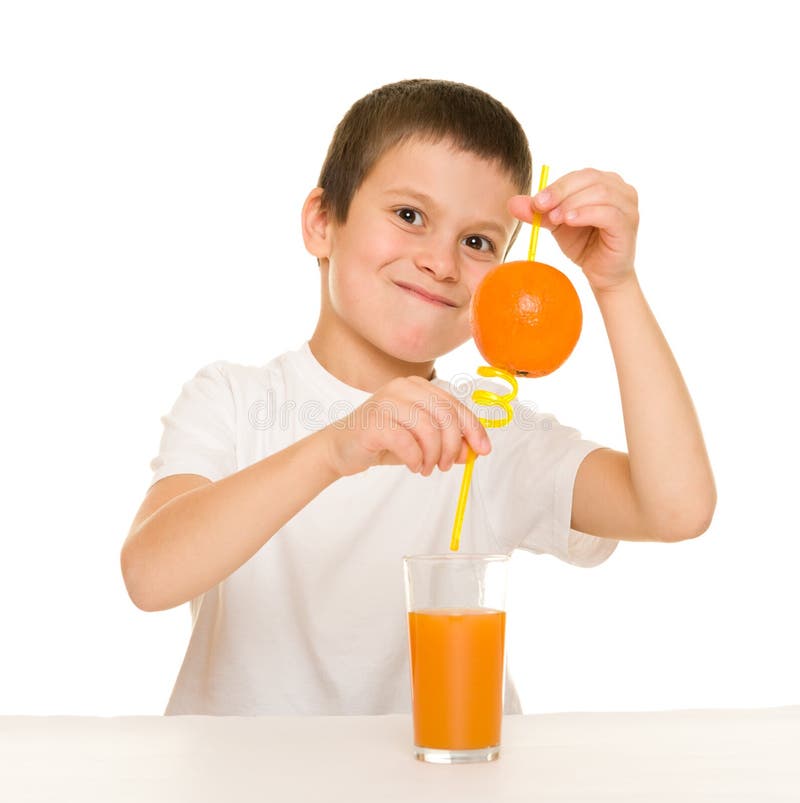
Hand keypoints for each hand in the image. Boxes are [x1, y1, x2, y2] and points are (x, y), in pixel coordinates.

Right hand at [321, 376, 490, 478]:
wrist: (340, 448)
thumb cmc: (382, 440)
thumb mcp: (420, 440)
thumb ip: (447, 441)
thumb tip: (475, 450)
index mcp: (417, 386)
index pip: (455, 405)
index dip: (473, 429)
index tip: (482, 450)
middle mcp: (402, 388)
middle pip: (445, 415)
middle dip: (453, 446)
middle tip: (446, 465)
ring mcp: (386, 402)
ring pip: (428, 429)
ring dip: (433, 455)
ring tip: (427, 467)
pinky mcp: (374, 422)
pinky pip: (407, 442)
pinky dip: (415, 459)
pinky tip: (413, 466)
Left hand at [507, 168, 639, 292]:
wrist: (601, 274)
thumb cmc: (584, 244)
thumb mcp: (556, 225)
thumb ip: (538, 212)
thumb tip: (512, 202)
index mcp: (604, 182)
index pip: (578, 176)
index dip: (556, 186)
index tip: (536, 202)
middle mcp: (620, 189)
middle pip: (589, 179)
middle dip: (561, 191)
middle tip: (541, 206)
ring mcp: (628, 206)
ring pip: (600, 193)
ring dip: (572, 203)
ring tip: (555, 218)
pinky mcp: (628, 224)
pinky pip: (608, 213)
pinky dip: (586, 214)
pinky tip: (570, 221)